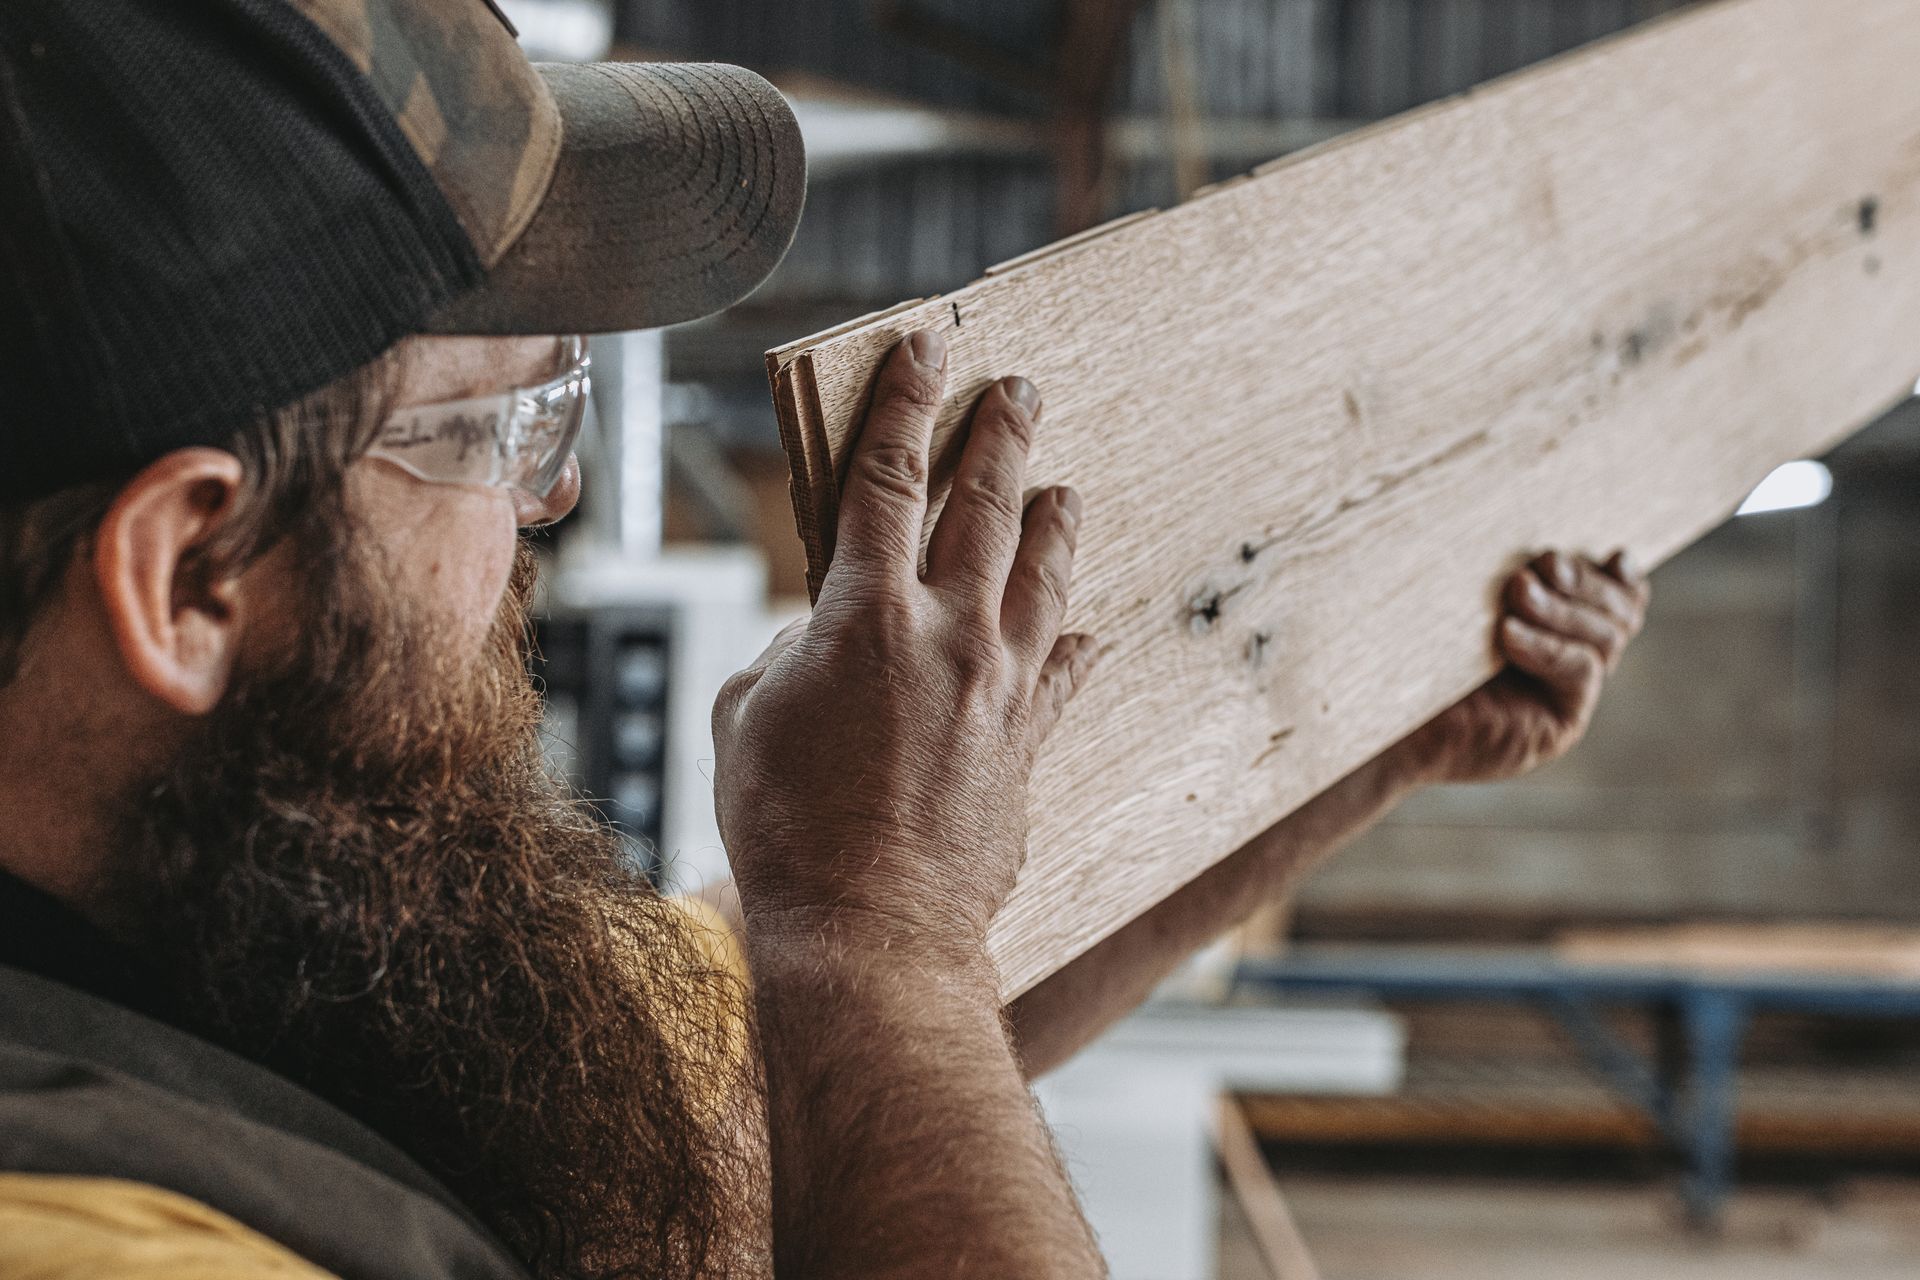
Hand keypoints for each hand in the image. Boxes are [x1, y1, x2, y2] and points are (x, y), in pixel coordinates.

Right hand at [713, 330, 1098, 961]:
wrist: (870, 930)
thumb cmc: (786, 830)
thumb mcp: (747, 718)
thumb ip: (788, 654)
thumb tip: (823, 643)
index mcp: (867, 613)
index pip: (891, 477)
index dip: (907, 403)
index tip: (928, 346)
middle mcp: (949, 634)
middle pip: (986, 506)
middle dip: (1001, 437)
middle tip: (1020, 390)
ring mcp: (1000, 688)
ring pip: (1042, 578)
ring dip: (1054, 523)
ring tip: (1067, 487)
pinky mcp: (1026, 744)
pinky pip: (1063, 677)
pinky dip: (1075, 647)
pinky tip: (1089, 631)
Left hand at [1399, 550, 1648, 784]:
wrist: (1384, 716)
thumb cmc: (1413, 645)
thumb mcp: (1467, 596)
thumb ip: (1515, 572)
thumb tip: (1548, 545)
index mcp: (1560, 625)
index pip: (1622, 598)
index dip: (1622, 576)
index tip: (1611, 553)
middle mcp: (1572, 660)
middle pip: (1619, 614)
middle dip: (1585, 583)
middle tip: (1543, 564)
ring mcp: (1569, 696)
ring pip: (1605, 639)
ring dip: (1562, 609)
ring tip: (1518, 589)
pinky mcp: (1560, 725)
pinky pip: (1578, 673)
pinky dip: (1546, 646)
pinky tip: (1508, 633)